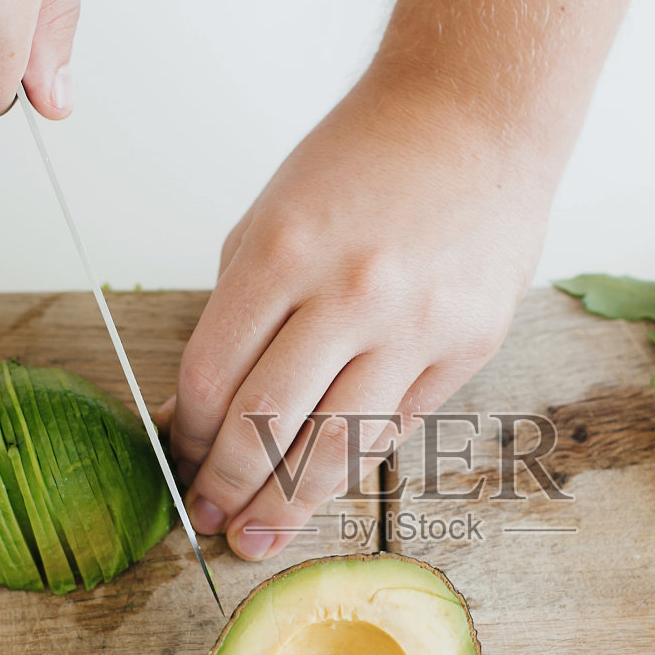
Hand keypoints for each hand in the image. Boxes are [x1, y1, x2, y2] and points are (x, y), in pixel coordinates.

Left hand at [169, 69, 555, 560]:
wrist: (474, 117)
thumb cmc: (364, 162)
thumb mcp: (272, 215)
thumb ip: (237, 311)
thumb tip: (201, 408)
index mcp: (282, 252)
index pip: (212, 377)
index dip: (187, 433)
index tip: (181, 458)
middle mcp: (349, 293)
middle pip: (267, 425)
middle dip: (227, 485)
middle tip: (210, 519)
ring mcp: (415, 325)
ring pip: (337, 447)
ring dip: (288, 504)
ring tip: (258, 536)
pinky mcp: (467, 346)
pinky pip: (397, 426)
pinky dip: (354, 460)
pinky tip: (324, 483)